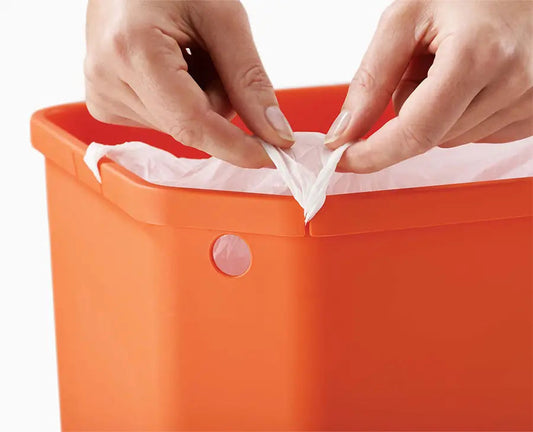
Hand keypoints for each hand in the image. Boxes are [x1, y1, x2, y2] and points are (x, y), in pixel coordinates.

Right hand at [85, 0, 294, 167]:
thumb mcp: (223, 18)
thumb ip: (249, 80)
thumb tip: (274, 132)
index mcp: (134, 51)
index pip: (192, 123)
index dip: (236, 146)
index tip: (272, 155)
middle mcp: (107, 80)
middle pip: (191, 128)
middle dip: (218, 100)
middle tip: (211, 54)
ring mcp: (101, 96)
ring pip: (182, 128)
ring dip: (200, 98)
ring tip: (185, 52)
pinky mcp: (106, 105)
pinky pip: (165, 122)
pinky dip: (182, 100)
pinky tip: (171, 66)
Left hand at [325, 0, 532, 172]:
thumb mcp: (406, 18)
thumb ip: (371, 79)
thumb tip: (345, 131)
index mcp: (477, 55)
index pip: (415, 131)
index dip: (374, 153)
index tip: (345, 159)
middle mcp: (512, 84)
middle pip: (429, 137)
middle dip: (411, 107)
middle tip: (425, 62)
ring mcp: (529, 102)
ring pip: (451, 139)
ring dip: (437, 111)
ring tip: (455, 63)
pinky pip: (478, 134)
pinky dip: (462, 113)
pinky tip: (475, 79)